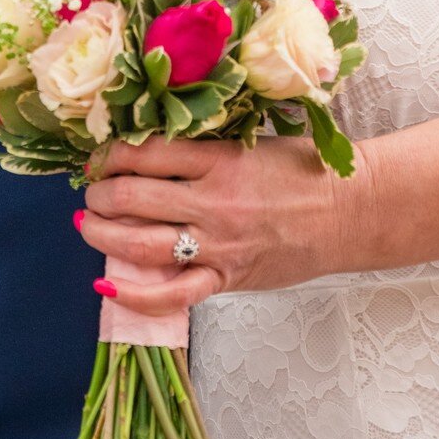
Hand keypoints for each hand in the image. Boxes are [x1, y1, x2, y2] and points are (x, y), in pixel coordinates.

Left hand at [78, 135, 359, 315]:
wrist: (349, 212)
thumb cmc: (301, 171)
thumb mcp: (250, 143)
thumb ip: (202, 149)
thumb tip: (147, 150)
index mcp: (219, 158)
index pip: (144, 152)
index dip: (109, 155)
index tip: (99, 159)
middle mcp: (213, 201)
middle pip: (132, 196)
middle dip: (99, 195)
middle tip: (91, 193)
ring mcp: (219, 245)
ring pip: (141, 244)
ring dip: (102, 235)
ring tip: (89, 226)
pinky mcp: (227, 279)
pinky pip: (172, 295)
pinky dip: (134, 293)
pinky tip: (107, 283)